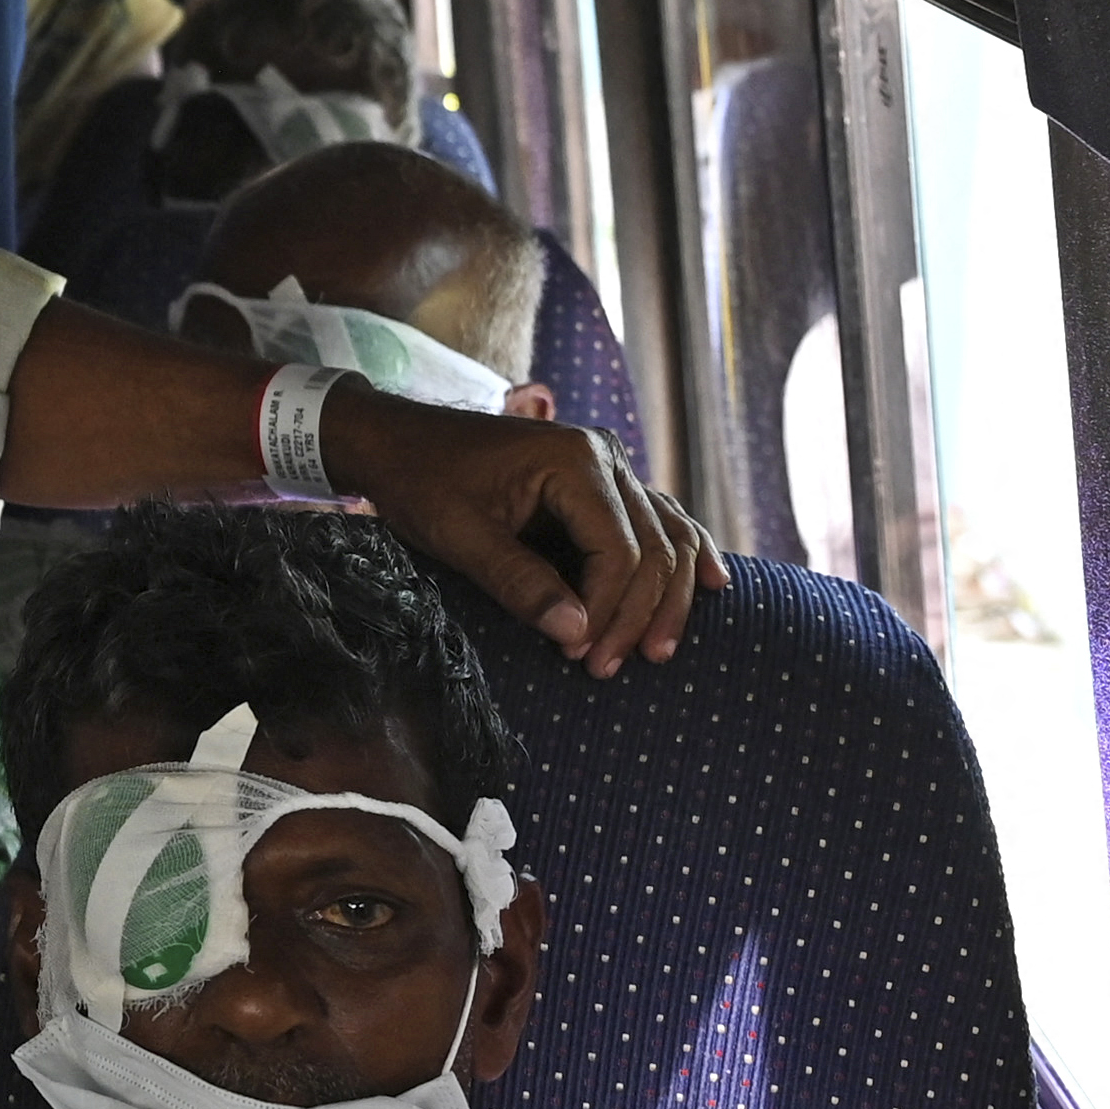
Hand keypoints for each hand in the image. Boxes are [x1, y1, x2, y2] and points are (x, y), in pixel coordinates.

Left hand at [324, 383, 726, 675]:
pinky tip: (714, 584)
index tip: (577, 656)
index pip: (619, 552)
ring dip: (669, 596)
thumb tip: (578, 634)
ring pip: (668, 536)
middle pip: (654, 549)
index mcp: (575, 461)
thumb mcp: (460, 535)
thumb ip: (519, 583)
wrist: (395, 440)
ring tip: (659, 651)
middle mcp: (606, 457)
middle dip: (638, 615)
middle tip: (612, 668)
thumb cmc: (420, 482)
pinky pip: (658, 521)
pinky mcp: (602, 482)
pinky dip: (683, 555)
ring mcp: (610, 466)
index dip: (606, 611)